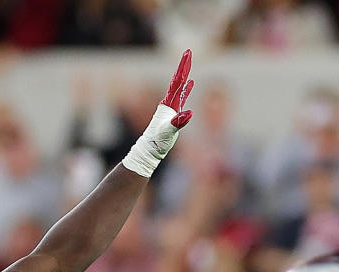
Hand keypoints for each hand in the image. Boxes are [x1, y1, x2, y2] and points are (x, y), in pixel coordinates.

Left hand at [121, 49, 194, 177]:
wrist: (148, 152)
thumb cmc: (157, 144)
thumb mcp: (168, 133)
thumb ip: (177, 123)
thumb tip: (188, 114)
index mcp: (168, 104)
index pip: (177, 82)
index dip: (182, 68)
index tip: (187, 54)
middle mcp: (168, 103)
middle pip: (177, 80)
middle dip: (183, 66)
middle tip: (188, 52)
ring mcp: (169, 108)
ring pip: (179, 87)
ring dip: (184, 76)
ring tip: (188, 65)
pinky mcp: (172, 114)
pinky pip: (181, 97)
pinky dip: (186, 89)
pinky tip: (190, 84)